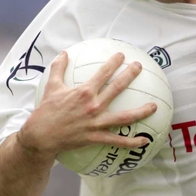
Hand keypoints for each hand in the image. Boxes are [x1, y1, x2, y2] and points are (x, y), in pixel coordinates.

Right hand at [17, 51, 157, 157]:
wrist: (40, 137)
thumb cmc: (46, 112)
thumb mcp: (51, 87)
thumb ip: (58, 69)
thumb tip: (63, 53)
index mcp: (83, 92)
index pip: (102, 73)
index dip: (113, 62)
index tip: (122, 55)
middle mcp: (93, 106)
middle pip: (117, 88)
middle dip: (130, 75)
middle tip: (139, 67)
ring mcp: (96, 123)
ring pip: (124, 117)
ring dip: (141, 111)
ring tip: (154, 106)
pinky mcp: (96, 137)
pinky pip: (117, 141)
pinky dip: (132, 142)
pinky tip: (144, 141)